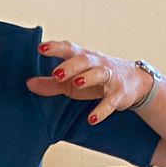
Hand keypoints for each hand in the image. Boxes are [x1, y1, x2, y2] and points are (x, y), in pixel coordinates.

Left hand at [26, 40, 152, 126]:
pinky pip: (110, 102)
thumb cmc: (98, 81)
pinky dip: (102, 110)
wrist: (136, 82)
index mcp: (84, 58)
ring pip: (100, 73)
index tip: (40, 48)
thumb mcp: (74, 82)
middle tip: (56, 73)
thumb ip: (52, 84)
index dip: (55, 47)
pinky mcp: (119, 94)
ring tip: (76, 83)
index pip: (69, 49)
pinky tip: (91, 118)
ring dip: (88, 78)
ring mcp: (110, 78)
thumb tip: (29, 83)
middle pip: (84, 60)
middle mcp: (97, 64)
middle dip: (71, 65)